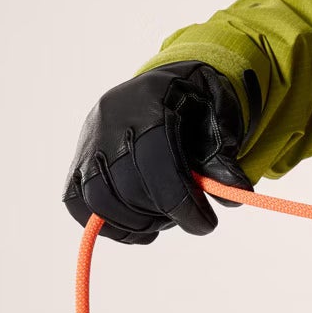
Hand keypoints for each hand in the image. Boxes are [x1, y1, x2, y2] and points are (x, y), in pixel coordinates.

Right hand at [64, 62, 251, 243]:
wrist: (165, 86)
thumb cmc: (197, 103)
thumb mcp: (220, 116)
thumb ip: (224, 156)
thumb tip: (234, 196)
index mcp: (150, 100)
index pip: (157, 160)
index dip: (181, 200)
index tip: (205, 225)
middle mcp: (110, 119)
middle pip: (127, 185)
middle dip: (163, 214)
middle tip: (188, 217)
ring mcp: (88, 141)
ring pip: (97, 199)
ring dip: (137, 223)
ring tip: (166, 218)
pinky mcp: (77, 162)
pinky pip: (77, 203)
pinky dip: (108, 225)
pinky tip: (140, 227)